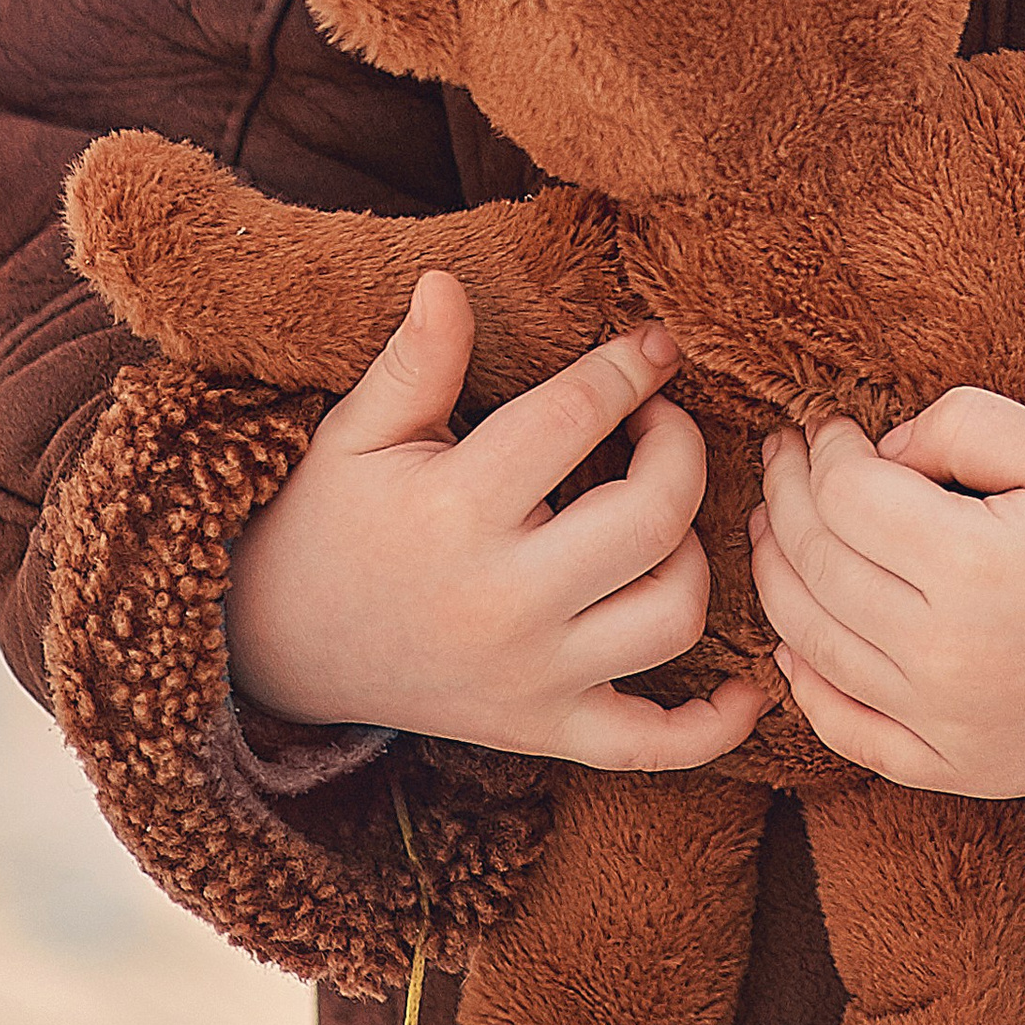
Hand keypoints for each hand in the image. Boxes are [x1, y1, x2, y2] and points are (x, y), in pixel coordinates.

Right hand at [226, 274, 764, 767]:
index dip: (629, 368)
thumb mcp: (359, 432)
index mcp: (457, 511)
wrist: (277, 649)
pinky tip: (748, 685)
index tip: (656, 344)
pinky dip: (713, 728)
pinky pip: (653, 744)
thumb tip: (446, 279)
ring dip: (695, 555)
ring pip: (673, 619)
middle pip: (654, 520)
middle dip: (681, 450)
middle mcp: (505, 602)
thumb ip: (416, 361)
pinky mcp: (544, 732)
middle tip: (660, 420)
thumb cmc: (330, 520)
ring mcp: (531, 678)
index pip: (577, 417)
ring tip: (661, 516)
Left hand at [748, 388, 1024, 795]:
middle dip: (784, 499)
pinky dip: (806, 683)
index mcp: (973, 568)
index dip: (823, 451)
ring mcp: (947, 727)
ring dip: (776, 577)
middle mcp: (946, 657)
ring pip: (813, 644)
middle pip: (816, 566)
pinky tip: (793, 637)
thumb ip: (962, 425)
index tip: (825, 425)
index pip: (847, 497)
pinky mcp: (959, 772)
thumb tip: (878, 454)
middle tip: (780, 457)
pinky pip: (849, 731)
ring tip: (772, 526)